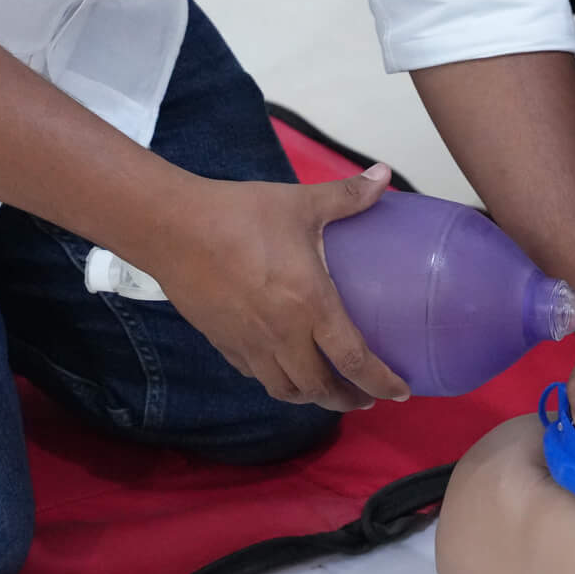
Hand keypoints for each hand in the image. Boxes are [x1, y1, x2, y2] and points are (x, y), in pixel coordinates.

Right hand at [149, 165, 410, 411]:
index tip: (401, 393)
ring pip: (286, 390)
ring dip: (313, 398)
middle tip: (366, 396)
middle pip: (321, 388)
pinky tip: (284, 369)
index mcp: (310, 305)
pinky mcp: (223, 343)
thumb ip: (347, 195)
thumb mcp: (300, 203)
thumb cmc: (240, 215)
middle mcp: (282, 335)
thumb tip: (384, 174)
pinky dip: (278, 381)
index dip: (381, 382)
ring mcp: (250, 344)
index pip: (354, 359)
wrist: (173, 228)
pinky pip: (257, 375)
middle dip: (348, 399)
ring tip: (329, 391)